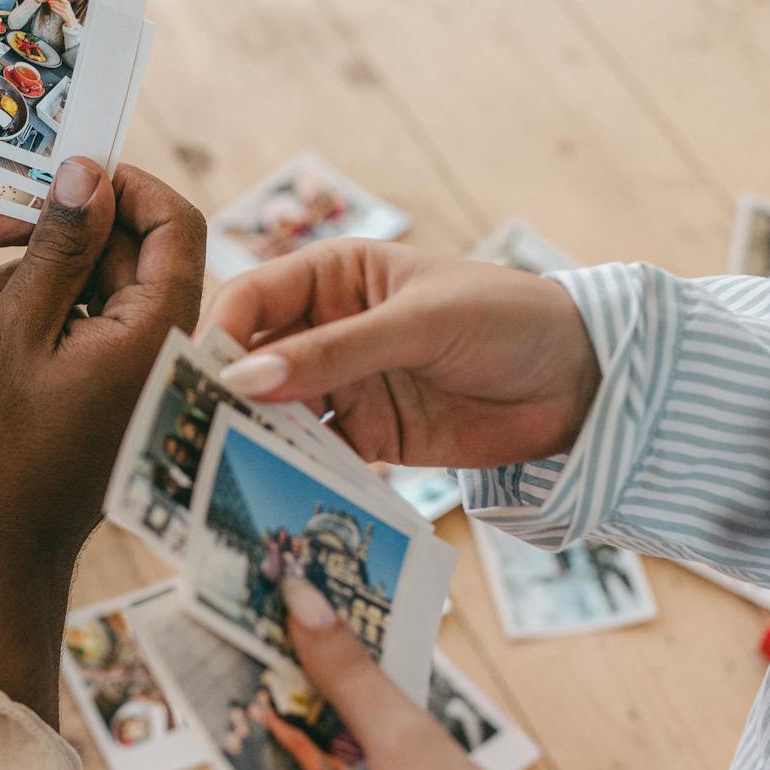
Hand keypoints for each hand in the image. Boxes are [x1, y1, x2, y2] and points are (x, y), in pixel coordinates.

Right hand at [0, 158, 205, 717]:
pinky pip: (88, 321)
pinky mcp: (118, 385)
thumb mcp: (18, 330)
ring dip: (32, 268)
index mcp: (161, 331)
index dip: (120, 184)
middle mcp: (167, 346)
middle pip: (129, 248)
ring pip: (99, 283)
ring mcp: (144, 369)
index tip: (54, 174)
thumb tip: (88, 169)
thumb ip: (59, 245)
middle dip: (53, 228)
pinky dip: (38, 307)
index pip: (175, 220)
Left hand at [46, 0, 78, 25]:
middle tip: (48, 0)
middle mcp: (66, 5)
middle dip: (52, 0)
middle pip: (57, 1)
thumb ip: (61, 1)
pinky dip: (53, 9)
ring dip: (52, 4)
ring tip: (49, 4)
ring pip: (56, 6)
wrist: (71, 19)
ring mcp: (64, 10)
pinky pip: (56, 10)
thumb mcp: (66, 5)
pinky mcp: (62, 14)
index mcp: (67, 2)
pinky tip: (51, 8)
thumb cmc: (67, 12)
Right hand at [201, 241, 601, 467]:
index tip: (195, 380)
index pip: (253, 299)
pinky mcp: (370, 437)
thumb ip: (335, 354)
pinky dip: (296, 473)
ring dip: (253, 440)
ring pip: (279, 413)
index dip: (220, 336)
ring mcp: (347, 386)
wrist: (582, 380)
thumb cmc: (506, 319)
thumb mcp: (419, 325)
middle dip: (225, 396)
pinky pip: (318, 456)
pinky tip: (274, 494)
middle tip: (188, 437)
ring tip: (219, 476)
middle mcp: (328, 328)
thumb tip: (247, 379)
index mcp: (333, 275)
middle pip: (256, 361)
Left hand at [241, 579, 572, 769]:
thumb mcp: (411, 746)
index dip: (253, 666)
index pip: (243, 732)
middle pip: (273, 755)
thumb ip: (349, 673)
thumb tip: (300, 600)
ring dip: (327, 729)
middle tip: (312, 619)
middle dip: (299, 691)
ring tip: (349, 663)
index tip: (262, 609)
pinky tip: (375, 730)